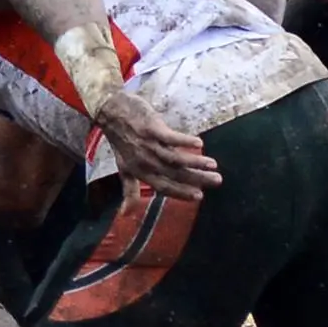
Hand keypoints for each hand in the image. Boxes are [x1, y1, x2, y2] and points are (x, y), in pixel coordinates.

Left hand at [88, 88, 222, 194]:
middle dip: (196, 179)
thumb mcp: (123, 169)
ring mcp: (148, 144)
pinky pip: (169, 137)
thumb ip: (130, 190)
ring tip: (213, 164)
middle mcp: (144, 161)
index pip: (163, 186)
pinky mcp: (151, 128)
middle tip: (217, 180)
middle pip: (173, 173)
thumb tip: (126, 215)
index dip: (180, 192)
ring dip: (194, 161)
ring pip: (174, 157)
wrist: (110, 111)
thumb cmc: (121, 141)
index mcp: (140, 172)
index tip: (199, 196)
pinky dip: (183, 141)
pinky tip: (199, 142)